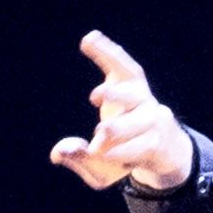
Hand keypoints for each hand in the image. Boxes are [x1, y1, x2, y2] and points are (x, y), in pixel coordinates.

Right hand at [46, 30, 194, 191]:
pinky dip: (106, 51)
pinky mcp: (133, 80)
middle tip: (102, 134)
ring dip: (116, 94)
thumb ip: (81, 162)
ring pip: (134, 91)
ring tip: (96, 97)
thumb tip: (57, 152)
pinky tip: (89, 39)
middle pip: (138, 123)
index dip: (117, 152)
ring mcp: (144, 98)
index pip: (137, 148)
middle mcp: (152, 120)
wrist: (155, 142)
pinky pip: (122, 64)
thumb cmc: (122, 160)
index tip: (97, 153)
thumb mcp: (104, 172)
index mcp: (151, 147)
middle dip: (118, 130)